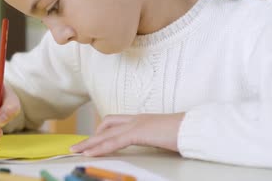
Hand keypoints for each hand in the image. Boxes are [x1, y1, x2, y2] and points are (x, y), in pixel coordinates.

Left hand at [70, 113, 184, 155]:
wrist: (195, 128)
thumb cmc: (186, 134)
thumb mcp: (166, 138)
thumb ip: (155, 141)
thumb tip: (155, 147)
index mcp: (143, 119)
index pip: (116, 121)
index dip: (102, 130)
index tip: (92, 140)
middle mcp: (137, 119)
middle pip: (107, 124)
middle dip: (91, 136)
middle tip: (78, 146)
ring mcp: (137, 124)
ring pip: (106, 133)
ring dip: (90, 143)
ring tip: (76, 151)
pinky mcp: (138, 132)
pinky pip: (113, 141)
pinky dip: (100, 148)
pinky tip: (90, 153)